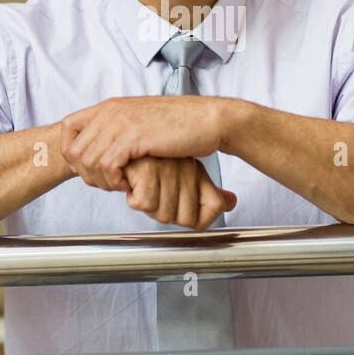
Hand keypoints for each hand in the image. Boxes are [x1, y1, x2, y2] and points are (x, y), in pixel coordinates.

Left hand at [62, 96, 225, 190]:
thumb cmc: (179, 125)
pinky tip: (131, 182)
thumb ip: (118, 130)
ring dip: (102, 181)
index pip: (68, 127)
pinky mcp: (134, 137)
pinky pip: (108, 166)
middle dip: (87, 174)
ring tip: (121, 184)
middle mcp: (111, 111)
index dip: (72, 152)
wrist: (207, 119)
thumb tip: (99, 149)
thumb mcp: (140, 122)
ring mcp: (121, 123)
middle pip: (74, 150)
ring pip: (89, 161)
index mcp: (111, 106)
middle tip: (109, 182)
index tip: (89, 168)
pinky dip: (115, 181)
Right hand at [122, 156, 236, 229]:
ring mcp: (167, 170)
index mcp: (198, 170)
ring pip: (163, 215)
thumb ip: (207, 193)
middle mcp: (187, 169)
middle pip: (185, 219)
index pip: (212, 210)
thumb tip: (230, 203)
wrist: (123, 135)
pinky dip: (133, 197)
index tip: (179, 202)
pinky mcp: (146, 171)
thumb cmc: (149, 158)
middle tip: (156, 192)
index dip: (195, 216)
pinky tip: (133, 181)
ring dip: (149, 205)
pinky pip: (144, 205)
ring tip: (143, 184)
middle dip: (166, 211)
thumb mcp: (186, 173)